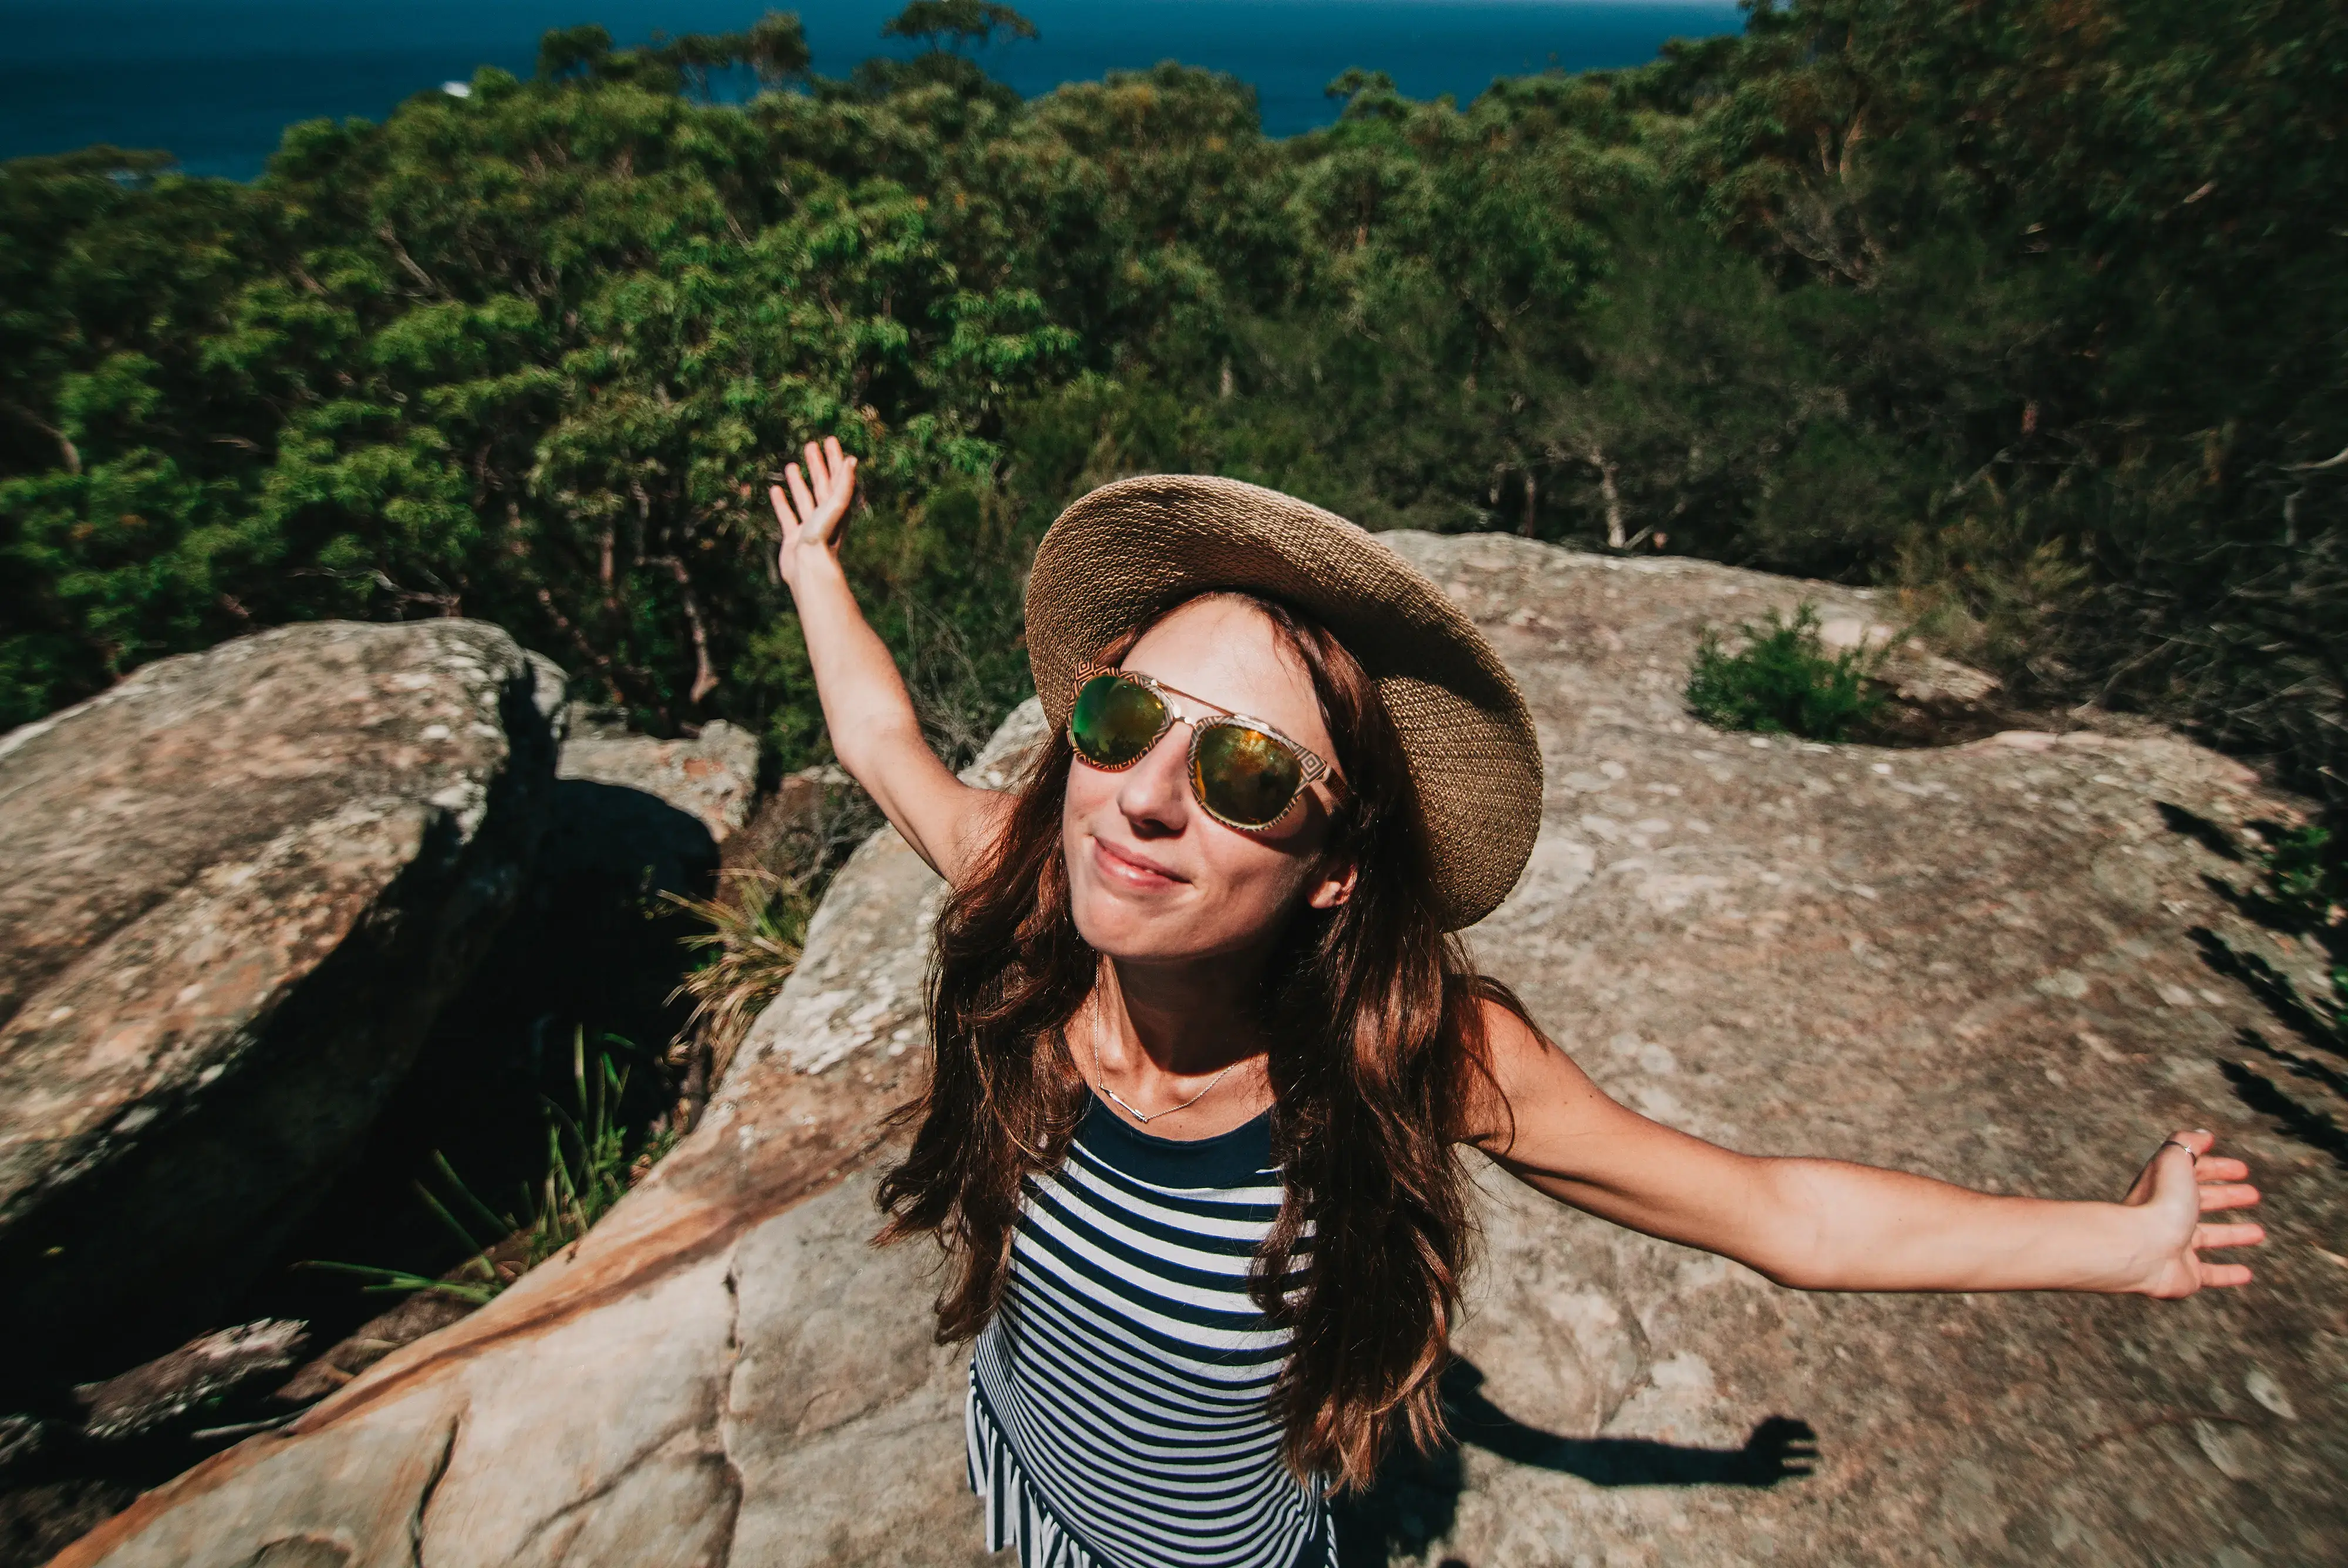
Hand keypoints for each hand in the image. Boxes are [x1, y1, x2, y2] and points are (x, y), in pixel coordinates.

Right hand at [770, 436, 857, 593]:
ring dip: (799, 482)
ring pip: (805, 498)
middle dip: (817, 465)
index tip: (829, 440)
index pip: (838, 476)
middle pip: (822, 484)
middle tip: (810, 445)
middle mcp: (825, 515)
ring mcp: (810, 526)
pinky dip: (782, 502)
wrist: (808, 568)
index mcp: (838, 507)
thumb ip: (844, 484)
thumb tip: (852, 459)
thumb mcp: (835, 506)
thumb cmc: (823, 537)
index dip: (835, 458)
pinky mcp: (794, 537)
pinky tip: (775, 490)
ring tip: (792, 465)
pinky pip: (788, 515)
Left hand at [2120, 1129, 2262, 1296]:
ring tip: (2259, 1232)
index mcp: (2164, 1187)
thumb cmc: (2161, 1202)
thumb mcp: (2175, 1160)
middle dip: (2227, 1196)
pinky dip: (2228, 1274)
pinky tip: (2246, 1273)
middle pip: (2201, 1203)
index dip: (2217, 1168)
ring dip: (2233, 1233)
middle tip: (2253, 1194)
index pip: (2192, 1173)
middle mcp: (2168, 1216)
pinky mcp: (2186, 1275)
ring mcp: (2176, 1246)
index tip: (2243, 1169)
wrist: (2143, 1249)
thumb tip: (2203, 1135)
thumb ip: (2187, 1143)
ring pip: (2208, 1238)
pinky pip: (2210, 1275)